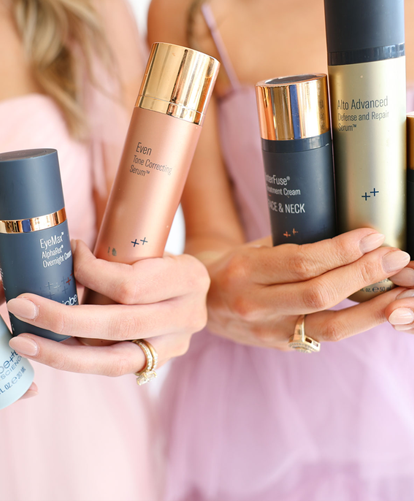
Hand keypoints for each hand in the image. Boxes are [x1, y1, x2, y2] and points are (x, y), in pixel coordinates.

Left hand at [7, 240, 208, 376]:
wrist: (200, 287)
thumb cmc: (164, 259)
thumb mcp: (151, 247)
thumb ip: (116, 257)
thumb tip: (62, 259)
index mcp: (189, 278)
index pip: (130, 284)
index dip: (90, 272)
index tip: (69, 254)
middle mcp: (188, 316)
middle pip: (119, 326)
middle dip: (64, 319)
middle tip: (22, 307)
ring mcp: (177, 345)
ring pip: (115, 360)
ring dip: (63, 352)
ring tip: (26, 341)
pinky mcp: (161, 362)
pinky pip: (115, 367)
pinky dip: (81, 359)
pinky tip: (54, 350)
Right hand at [205, 229, 410, 349]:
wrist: (206, 300)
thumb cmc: (238, 265)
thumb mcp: (257, 246)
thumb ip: (297, 245)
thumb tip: (354, 240)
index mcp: (246, 270)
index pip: (301, 263)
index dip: (342, 250)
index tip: (372, 237)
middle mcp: (254, 305)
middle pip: (319, 294)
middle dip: (364, 274)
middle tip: (396, 258)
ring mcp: (268, 331)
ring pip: (329, 327)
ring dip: (371, 309)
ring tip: (401, 293)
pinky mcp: (281, 345)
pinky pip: (325, 336)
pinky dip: (356, 322)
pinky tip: (377, 309)